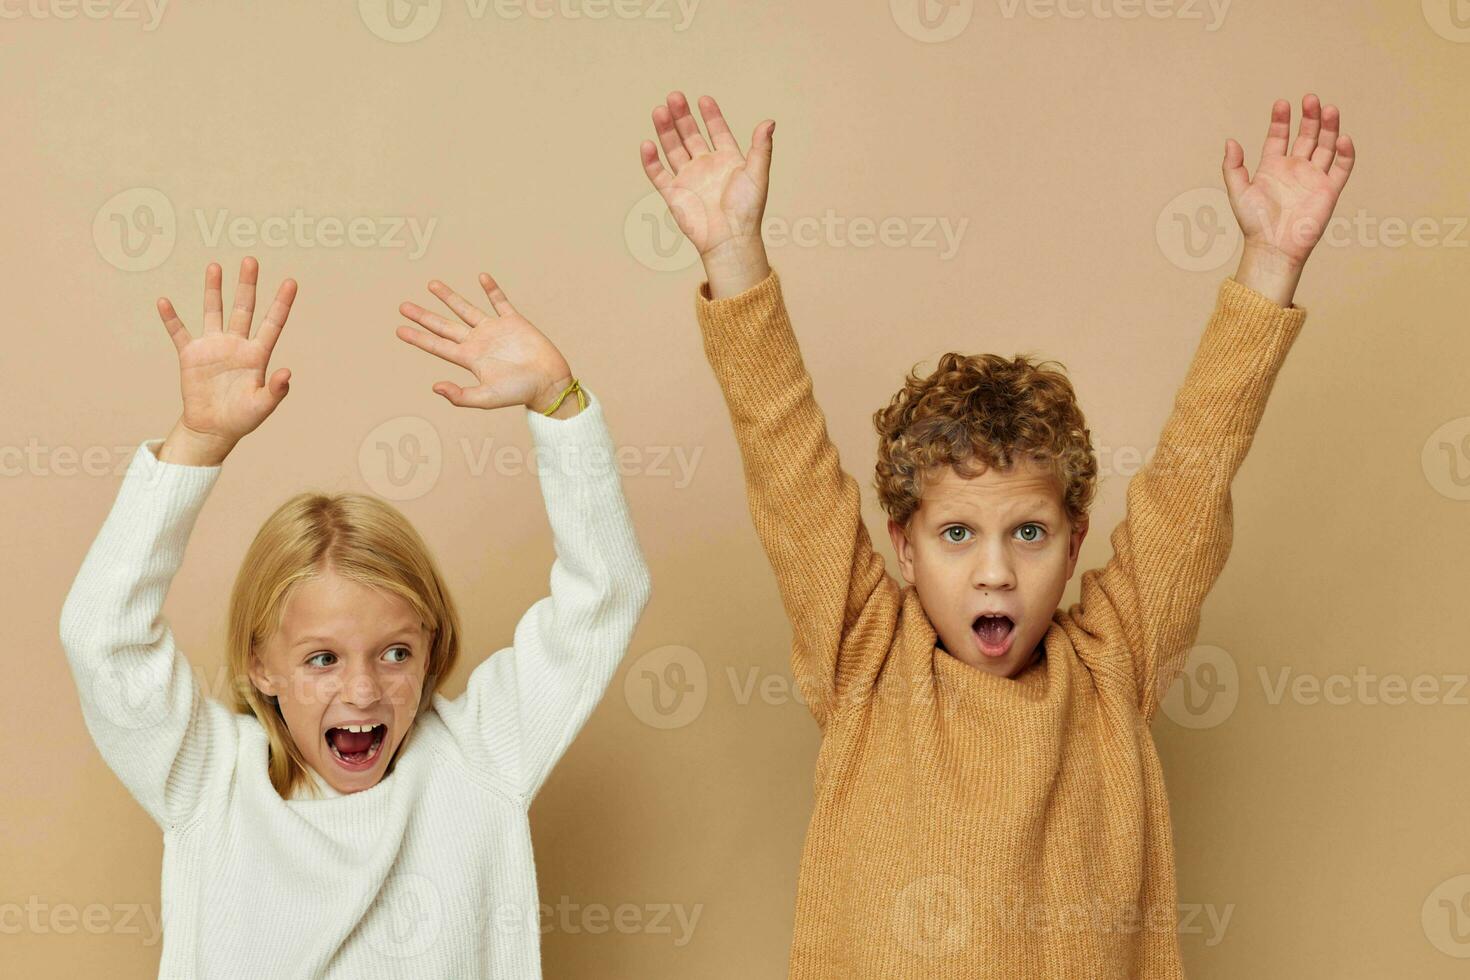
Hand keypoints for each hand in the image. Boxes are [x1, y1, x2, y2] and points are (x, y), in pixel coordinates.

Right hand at [157, 257, 297, 463]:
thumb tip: (287, 373)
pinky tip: (163, 301)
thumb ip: (276, 390)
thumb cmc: (242, 418)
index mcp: (257, 354)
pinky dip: (171, 318)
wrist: (213, 428)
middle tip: (251, 260)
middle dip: (247, 285)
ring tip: (215, 266)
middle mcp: (236, 344)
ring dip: (213, 290)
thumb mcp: (262, 406)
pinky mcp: (190, 355)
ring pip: (214, 311)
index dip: (282, 303)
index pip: (273, 323)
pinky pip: (179, 332)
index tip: (291, 281)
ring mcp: (213, 347)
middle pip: (244, 308)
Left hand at [395, 272, 575, 415]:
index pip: (437, 345)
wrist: (549, 383)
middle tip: (403, 306)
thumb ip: (461, 396)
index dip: (418, 338)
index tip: (399, 329)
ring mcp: (495, 330)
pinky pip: (500, 301)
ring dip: (449, 297)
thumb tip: (435, 387)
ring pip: (466, 309)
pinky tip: (481, 277)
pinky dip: (491, 289)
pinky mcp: (514, 321)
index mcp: (470, 359)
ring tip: (431, 284)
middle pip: (444, 326)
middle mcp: (478, 342)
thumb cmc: (520, 393)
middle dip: (424, 316)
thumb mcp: (488, 398)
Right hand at [640, 91, 773, 296]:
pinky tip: (648, 144)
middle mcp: (706, 166)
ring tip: (659, 110)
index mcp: (728, 160)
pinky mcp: (673, 193)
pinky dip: (651, 160)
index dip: (711, 115)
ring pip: (673, 148)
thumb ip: (761, 147)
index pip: (717, 131)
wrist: (730, 239)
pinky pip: (658, 174)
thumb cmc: (747, 210)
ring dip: (665, 130)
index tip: (703, 99)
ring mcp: (688, 178)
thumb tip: (769, 121)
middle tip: (674, 96)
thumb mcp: (758, 174)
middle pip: (690, 135)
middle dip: (682, 116)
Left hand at [1223, 94, 1354, 268]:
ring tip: (1329, 108)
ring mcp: (1313, 178)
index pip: (1279, 136)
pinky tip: (1343, 138)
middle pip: (1306, 136)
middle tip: (1310, 99)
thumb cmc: (1254, 223)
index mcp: (1273, 167)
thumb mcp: (1238, 192)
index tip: (1282, 103)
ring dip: (1329, 127)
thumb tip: (1230, 141)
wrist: (1273, 247)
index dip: (1281, 120)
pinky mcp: (1329, 190)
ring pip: (1326, 146)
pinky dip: (1345, 153)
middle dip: (1309, 117)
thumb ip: (1233, 167)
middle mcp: (1295, 168)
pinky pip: (1341, 168)